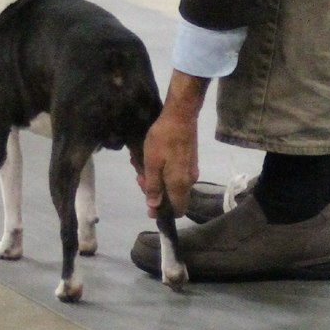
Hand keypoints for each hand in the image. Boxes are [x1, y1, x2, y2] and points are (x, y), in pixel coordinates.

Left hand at [138, 73, 205, 215]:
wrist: (181, 116)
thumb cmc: (163, 139)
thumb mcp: (152, 163)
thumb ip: (153, 186)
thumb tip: (154, 206)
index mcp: (180, 184)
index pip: (177, 210)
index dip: (163, 212)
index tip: (149, 207)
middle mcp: (189, 181)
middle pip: (173, 197)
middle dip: (155, 192)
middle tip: (139, 177)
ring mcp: (191, 170)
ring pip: (172, 184)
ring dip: (156, 179)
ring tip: (140, 166)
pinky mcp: (189, 160)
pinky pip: (175, 173)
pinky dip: (162, 171)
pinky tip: (150, 160)